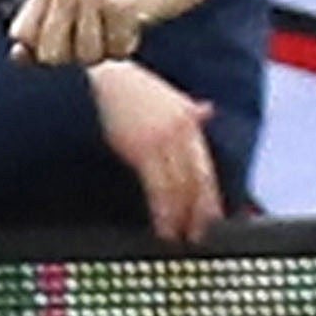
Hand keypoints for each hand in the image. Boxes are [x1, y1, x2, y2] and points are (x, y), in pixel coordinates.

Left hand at [14, 0, 218, 69]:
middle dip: (80, 54)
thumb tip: (17, 56)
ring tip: (122, 23)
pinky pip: (118, 51)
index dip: (48, 49)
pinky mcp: (121, 2)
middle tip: (103, 31)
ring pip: (87, 57)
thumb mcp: (82, 4)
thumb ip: (48, 30)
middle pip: (52, 55)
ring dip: (110, 50)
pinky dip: (131, 44)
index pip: (23, 38)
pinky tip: (138, 21)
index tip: (77, 36)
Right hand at [87, 58, 224, 243]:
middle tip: (201, 234)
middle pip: (197, 179)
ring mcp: (164, 141)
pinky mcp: (142, 149)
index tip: (214, 216)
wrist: (101, 78)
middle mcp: (182, 131)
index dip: (210, 194)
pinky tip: (164, 225)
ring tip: (181, 237)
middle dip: (201, 210)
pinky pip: (159, 187)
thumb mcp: (165, 93)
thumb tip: (208, 110)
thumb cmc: (129, 85)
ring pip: (180, 187)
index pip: (204, 165)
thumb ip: (189, 107)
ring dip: (182, 216)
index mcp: (188, 119)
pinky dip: (164, 210)